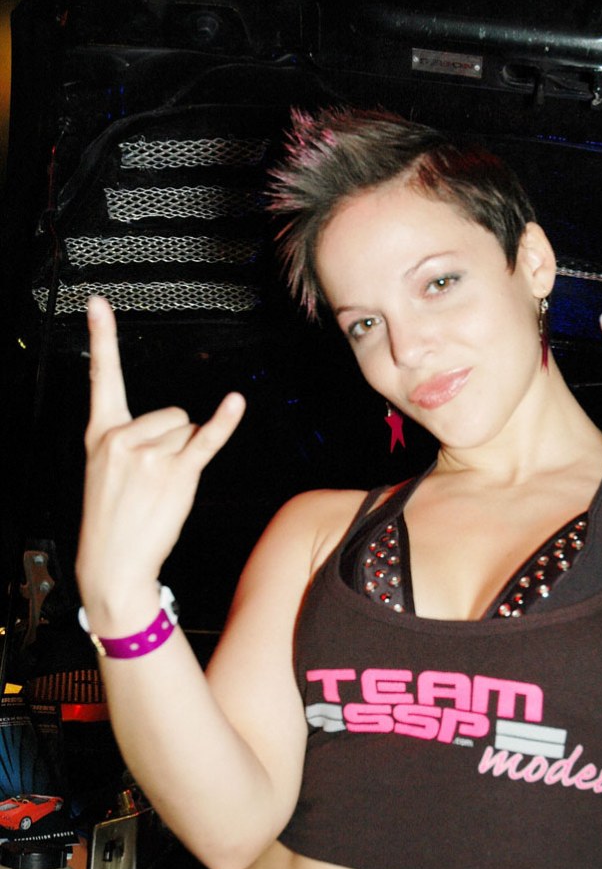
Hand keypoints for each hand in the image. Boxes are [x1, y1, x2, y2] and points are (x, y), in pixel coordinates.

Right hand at [76, 296, 245, 622]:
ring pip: (188, 431)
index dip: (101, 337)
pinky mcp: (174, 473)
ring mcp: (148, 455)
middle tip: (151, 480)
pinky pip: (206, 440)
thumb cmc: (113, 518)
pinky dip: (225, 423)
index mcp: (101, 433)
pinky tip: (236, 403)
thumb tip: (182, 425)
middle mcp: (121, 437)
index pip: (102, 376)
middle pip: (172, 413)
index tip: (99, 303)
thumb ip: (132, 438)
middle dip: (172, 442)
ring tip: (160, 489)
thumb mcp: (106, 471)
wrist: (111, 564)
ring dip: (184, 457)